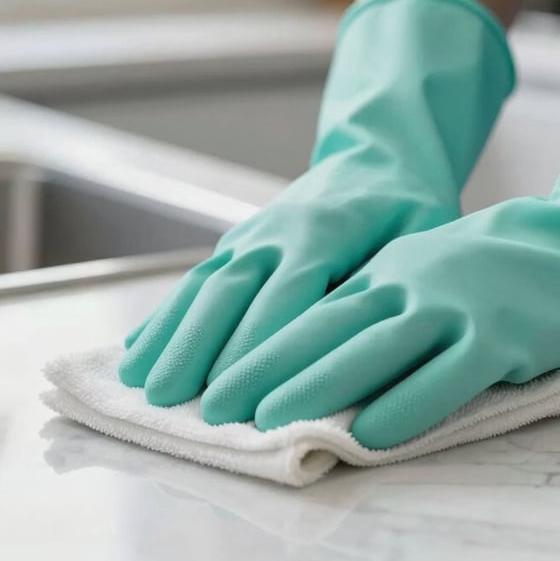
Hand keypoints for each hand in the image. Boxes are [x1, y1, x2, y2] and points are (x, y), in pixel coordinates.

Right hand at [119, 0, 513, 405]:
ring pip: (204, 285)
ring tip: (143, 386)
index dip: (260, 351)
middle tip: (175, 405)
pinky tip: (140, 350)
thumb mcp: (420, 235)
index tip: (240, 402)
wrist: (376, 155)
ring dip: (172, 335)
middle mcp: (278, 231)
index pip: (286, 297)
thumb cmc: (407, 204)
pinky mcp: (237, 240)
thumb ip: (387, 285)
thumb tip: (357, 352)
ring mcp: (251, 233)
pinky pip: (195, 279)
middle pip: (231, 292)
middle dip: (201, 350)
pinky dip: (166, 315)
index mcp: (326, 231)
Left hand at [198, 31, 559, 447]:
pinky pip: (445, 374)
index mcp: (392, 270)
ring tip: (269, 422)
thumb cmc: (502, 262)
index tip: (219, 381)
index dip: (264, 348)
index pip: (315, 312)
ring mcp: (457, 305)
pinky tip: (371, 435)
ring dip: (318, 386)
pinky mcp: (501, 333)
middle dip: (267, 370)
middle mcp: (413, 283)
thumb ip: (388, 301)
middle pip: (328, 330)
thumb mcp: (432, 268)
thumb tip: (331, 353)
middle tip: (215, 410)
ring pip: (374, 349)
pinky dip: (406, 404)